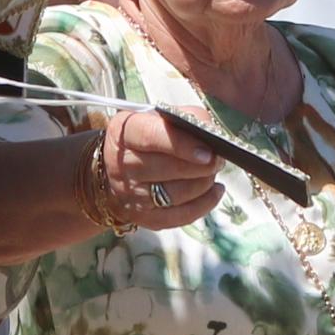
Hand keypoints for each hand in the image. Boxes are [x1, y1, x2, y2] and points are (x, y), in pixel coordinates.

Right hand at [94, 110, 221, 222]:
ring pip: (176, 194)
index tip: (208, 151)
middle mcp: (123, 166)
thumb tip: (211, 131)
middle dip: (201, 166)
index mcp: (125, 133)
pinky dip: (204, 204)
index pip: (151, 137)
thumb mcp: (158, 117)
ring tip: (213, 172)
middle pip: (167, 169)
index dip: (181, 144)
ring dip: (203, 183)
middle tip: (218, 159)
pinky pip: (180, 216)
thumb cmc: (145, 138)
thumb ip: (185, 117)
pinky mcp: (144, 217)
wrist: (116, 169)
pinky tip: (215, 191)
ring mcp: (132, 195)